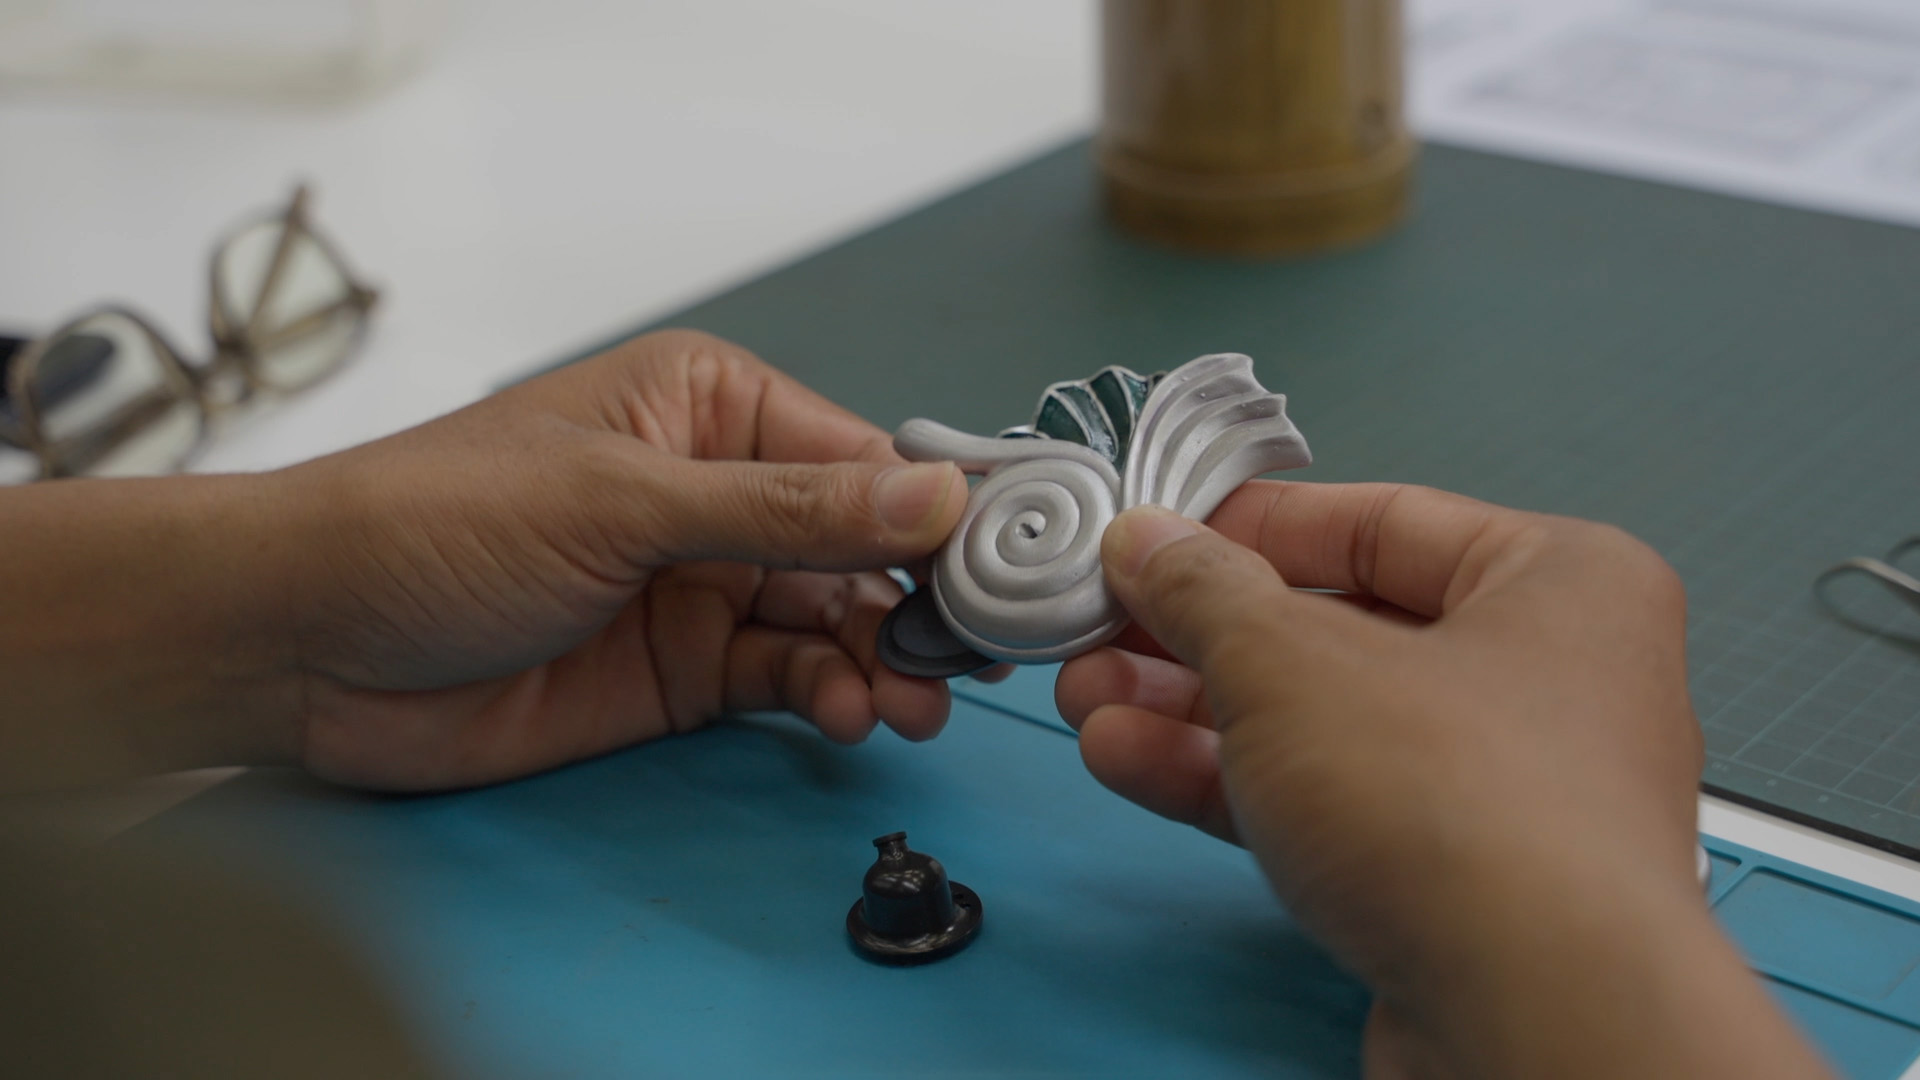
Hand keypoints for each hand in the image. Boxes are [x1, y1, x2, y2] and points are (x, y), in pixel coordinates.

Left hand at [271, 330, 967, 789]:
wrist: (307, 644)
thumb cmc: (439, 525)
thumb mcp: (622, 502)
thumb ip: (783, 510)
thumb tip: (932, 496)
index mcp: (709, 406)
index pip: (860, 457)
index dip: (937, 512)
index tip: (1004, 566)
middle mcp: (720, 491)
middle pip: (862, 546)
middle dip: (918, 599)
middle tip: (969, 654)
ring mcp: (702, 586)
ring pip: (835, 619)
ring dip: (883, 657)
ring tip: (912, 701)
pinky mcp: (684, 671)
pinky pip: (788, 676)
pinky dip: (830, 694)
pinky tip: (853, 713)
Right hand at [1055, 484, 1831, 1078]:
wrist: (1533, 1020)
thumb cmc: (1462, 810)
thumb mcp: (1290, 661)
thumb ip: (1205, 590)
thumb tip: (1151, 542)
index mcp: (1559, 581)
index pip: (1379, 520)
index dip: (1252, 524)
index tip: (1158, 532)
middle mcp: (1548, 680)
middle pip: (1338, 630)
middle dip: (1199, 634)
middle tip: (1102, 624)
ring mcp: (1503, 794)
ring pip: (1322, 727)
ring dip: (1194, 711)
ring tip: (1089, 696)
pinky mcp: (1456, 887)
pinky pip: (1331, 807)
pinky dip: (1232, 782)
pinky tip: (1132, 760)